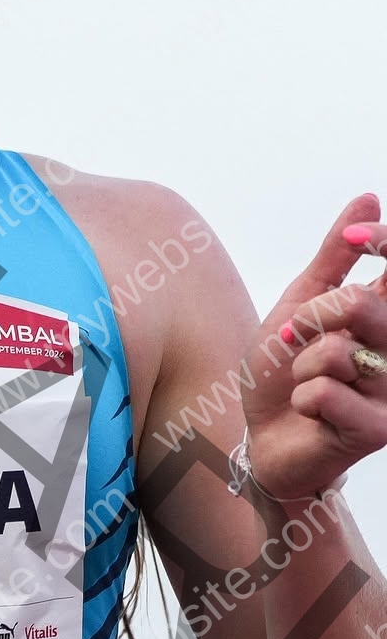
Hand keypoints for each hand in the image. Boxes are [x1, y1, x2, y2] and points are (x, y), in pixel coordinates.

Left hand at [242, 193, 386, 500]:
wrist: (263, 440)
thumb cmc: (284, 372)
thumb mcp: (300, 302)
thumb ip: (335, 255)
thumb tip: (369, 198)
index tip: (358, 242)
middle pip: (360, 304)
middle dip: (311, 317)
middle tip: (293, 338)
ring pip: (338, 350)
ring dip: (301, 364)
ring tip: (305, 382)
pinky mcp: (381, 428)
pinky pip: (326, 391)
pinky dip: (303, 398)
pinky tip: (311, 413)